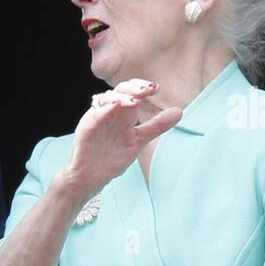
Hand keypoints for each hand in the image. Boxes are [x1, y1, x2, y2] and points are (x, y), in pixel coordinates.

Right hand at [61, 79, 182, 195]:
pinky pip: (94, 115)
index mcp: (121, 114)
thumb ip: (156, 126)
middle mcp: (108, 113)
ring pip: (106, 99)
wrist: (92, 179)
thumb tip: (179, 111)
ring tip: (135, 101)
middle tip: (147, 90)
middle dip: (133, 88)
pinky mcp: (85, 130)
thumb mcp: (139, 140)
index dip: (142, 87)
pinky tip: (115, 106)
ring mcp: (96, 120)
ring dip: (121, 97)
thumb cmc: (111, 159)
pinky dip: (103, 110)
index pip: (131, 92)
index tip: (156, 88)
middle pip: (119, 91)